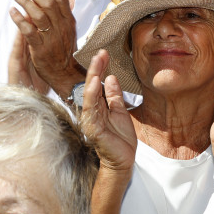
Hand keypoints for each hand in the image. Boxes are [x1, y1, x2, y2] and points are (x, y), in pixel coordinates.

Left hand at [8, 0, 83, 97]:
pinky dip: (20, 20)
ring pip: (38, 15)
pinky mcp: (41, 49)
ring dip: (25, 2)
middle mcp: (62, 28)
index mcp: (69, 21)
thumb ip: (62, 6)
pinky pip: (29, 32)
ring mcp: (51, 38)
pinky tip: (12, 11)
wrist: (66, 74)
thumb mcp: (68, 26)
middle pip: (48, 4)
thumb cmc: (64, 48)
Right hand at [80, 51, 136, 171]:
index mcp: (98, 107)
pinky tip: (93, 82)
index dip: (100, 68)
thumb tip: (110, 78)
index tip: (104, 53)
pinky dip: (91, 95)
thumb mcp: (120, 111)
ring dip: (92, 77)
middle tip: (100, 52)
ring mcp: (90, 120)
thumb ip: (114, 96)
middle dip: (95, 68)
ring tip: (96, 62)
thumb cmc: (120, 139)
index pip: (97, 83)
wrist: (123, 161)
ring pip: (89, 94)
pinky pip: (90, 109)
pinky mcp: (92, 128)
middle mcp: (91, 112)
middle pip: (91, 86)